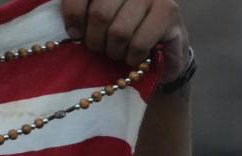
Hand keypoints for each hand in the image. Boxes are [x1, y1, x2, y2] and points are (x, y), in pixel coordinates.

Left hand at [61, 0, 189, 82]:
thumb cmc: (123, 31)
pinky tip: (133, 57)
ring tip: (117, 52)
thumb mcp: (97, 20)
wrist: (164, 46)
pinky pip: (138, 43)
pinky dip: (131, 57)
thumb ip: (82, 14)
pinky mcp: (168, 11)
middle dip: (95, 40)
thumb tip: (72, 29)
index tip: (75, 33)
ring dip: (114, 51)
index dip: (73, 15)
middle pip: (100, 14)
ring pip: (119, 31)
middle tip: (99, 48)